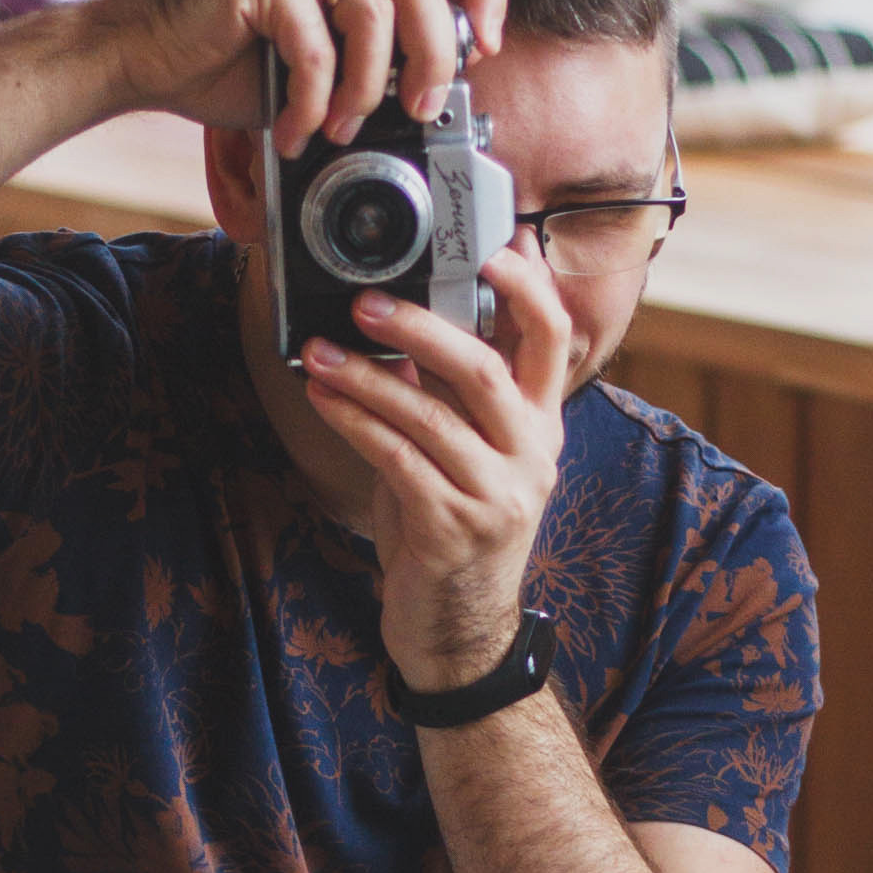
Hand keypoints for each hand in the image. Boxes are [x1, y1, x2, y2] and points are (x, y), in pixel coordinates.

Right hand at [88, 0, 504, 154]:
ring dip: (366, 89)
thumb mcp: (313, 61)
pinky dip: (311, 101)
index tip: (484, 51)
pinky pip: (315, 44)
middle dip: (433, 58)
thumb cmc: (217, 63)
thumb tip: (429, 98)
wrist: (133, 57)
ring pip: (375, 13)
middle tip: (420, 111)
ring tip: (339, 128)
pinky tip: (293, 129)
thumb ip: (366, 58)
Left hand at [300, 241, 572, 687]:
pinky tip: (322, 397)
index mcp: (540, 425)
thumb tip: (403, 316)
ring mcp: (496, 496)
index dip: (527, 287)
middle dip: (422, 327)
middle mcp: (531, 456)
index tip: (492, 245)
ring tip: (319, 350)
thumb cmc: (452, 526)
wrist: (458, 627)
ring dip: (366, 376)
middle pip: (486, 370)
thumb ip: (447, 393)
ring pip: (429, 417)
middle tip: (365, 300)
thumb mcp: (462, 452)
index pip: (553, 338)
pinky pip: (396, 460)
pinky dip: (354, 422)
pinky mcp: (452, 529)